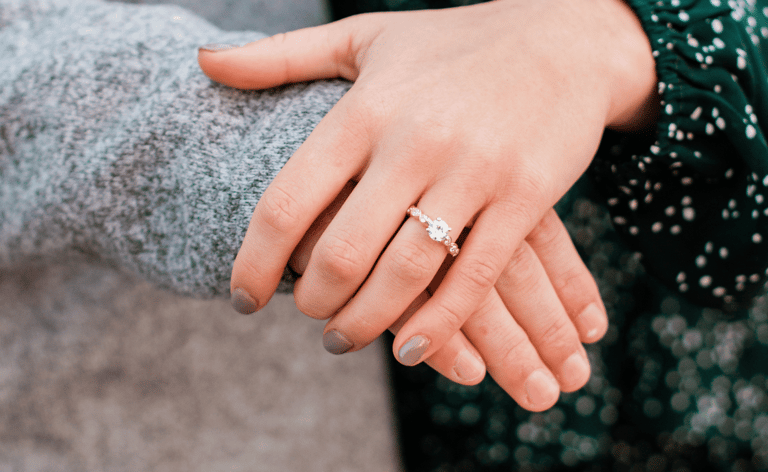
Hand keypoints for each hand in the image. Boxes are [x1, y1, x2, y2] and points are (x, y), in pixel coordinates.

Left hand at [198, 0, 654, 404]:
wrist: (564, 38)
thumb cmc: (453, 44)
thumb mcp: (365, 39)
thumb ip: (282, 57)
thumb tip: (203, 61)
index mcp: (364, 108)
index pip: (287, 201)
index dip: (254, 263)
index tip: (242, 299)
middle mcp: (414, 140)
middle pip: (341, 252)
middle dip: (312, 302)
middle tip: (305, 316)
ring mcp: (474, 171)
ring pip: (404, 275)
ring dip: (365, 324)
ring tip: (345, 336)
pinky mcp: (526, 197)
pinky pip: (474, 278)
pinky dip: (438, 325)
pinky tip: (411, 347)